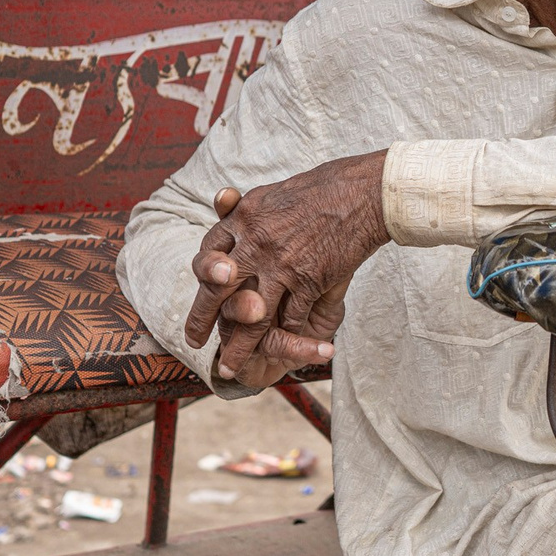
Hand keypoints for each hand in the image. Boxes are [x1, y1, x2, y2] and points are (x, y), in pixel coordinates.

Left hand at [184, 151, 390, 382]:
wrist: (362, 193)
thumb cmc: (322, 190)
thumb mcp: (273, 193)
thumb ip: (247, 210)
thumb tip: (224, 207)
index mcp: (243, 218)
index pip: (208, 254)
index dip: (201, 278)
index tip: (198, 290)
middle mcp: (254, 242)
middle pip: (218, 290)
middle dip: (202, 319)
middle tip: (193, 340)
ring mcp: (280, 264)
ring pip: (252, 317)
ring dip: (239, 347)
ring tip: (227, 366)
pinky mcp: (307, 281)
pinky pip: (290, 318)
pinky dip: (286, 335)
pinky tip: (282, 346)